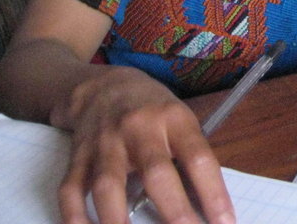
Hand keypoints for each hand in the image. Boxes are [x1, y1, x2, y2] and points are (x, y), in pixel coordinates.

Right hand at [51, 65, 234, 223]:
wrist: (104, 86)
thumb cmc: (153, 109)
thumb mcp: (180, 119)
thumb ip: (189, 156)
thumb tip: (207, 206)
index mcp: (174, 119)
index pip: (198, 158)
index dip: (213, 193)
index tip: (225, 223)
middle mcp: (139, 129)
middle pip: (156, 172)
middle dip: (174, 211)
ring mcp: (105, 143)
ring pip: (108, 184)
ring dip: (118, 220)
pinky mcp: (78, 157)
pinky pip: (71, 190)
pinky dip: (75, 217)